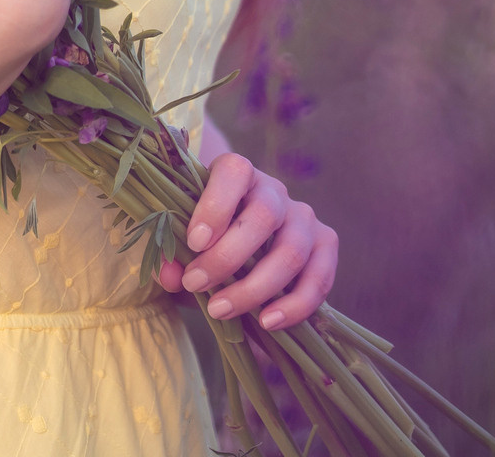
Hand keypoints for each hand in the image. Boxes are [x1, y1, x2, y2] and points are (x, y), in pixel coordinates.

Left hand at [156, 154, 337, 330]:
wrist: (236, 243)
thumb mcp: (179, 242)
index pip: (234, 172)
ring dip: (256, 288)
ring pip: (292, 251)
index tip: (194, 243)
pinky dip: (296, 304)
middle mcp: (274, 190)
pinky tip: (267, 322)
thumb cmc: (202, 237)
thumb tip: (171, 276)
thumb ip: (170, 253)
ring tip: (221, 311)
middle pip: (263, 216)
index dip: (215, 205)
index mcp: (236, 173)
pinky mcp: (324, 244)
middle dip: (227, 257)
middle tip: (195, 285)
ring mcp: (303, 217)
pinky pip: (320, 277)